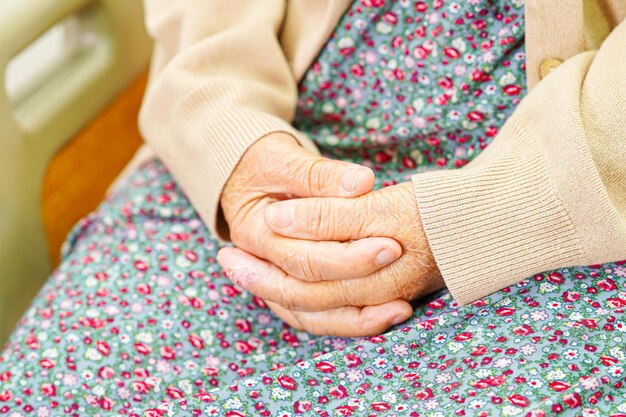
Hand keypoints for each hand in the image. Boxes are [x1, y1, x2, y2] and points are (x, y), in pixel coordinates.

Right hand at [219, 133, 411, 331]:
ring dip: (358, 318)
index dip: (347, 256)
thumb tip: (363, 183)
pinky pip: (321, 317)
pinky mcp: (293, 289)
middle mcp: (261, 266)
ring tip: (401, 310)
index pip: (302, 258)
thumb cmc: (266, 163)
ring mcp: (275, 283)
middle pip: (309, 289)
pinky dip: (353, 321)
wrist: (249, 177)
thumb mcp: (286, 159)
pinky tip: (389, 316)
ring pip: (314, 316)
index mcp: (254, 233)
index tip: (390, 242)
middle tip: (399, 259)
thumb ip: (321, 174)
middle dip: (357, 277)